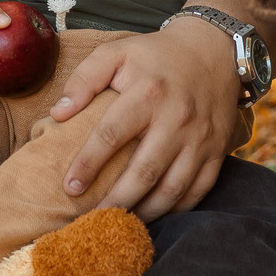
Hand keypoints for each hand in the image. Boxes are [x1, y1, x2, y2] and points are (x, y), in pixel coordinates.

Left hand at [49, 18, 237, 219]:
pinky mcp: (217, 152)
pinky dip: (175, 210)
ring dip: (145, 212)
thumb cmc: (156, 55)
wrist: (214, 50)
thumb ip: (84, 79)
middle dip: (116, 201)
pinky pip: (197, 191)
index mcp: (148, 93)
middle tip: (92, 221)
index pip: (111, 135)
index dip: (88, 164)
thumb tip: (58, 114)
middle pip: (143, 172)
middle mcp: (177, 119)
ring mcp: (200, 139)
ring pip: (172, 188)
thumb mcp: (117, 52)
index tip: (69, 187)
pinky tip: (154, 216)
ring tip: (120, 225)